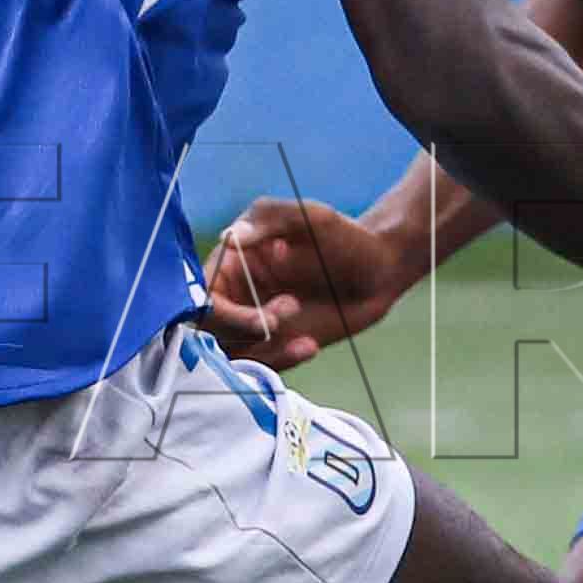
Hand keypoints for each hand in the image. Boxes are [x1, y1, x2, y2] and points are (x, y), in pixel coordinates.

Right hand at [190, 195, 421, 369]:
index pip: (202, 295)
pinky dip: (281, 362)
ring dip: (265, 351)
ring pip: (233, 353)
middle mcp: (237, 293)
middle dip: (246, 330)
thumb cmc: (343, 237)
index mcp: (233, 260)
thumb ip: (268, 221)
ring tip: (305, 339)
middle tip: (288, 310)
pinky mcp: (277, 346)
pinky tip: (309, 345)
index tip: (257, 316)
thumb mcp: (309, 218)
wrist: (381, 271)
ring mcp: (255, 323)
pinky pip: (262, 365)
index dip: (220, 312)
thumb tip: (229, 238)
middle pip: (212, 330)